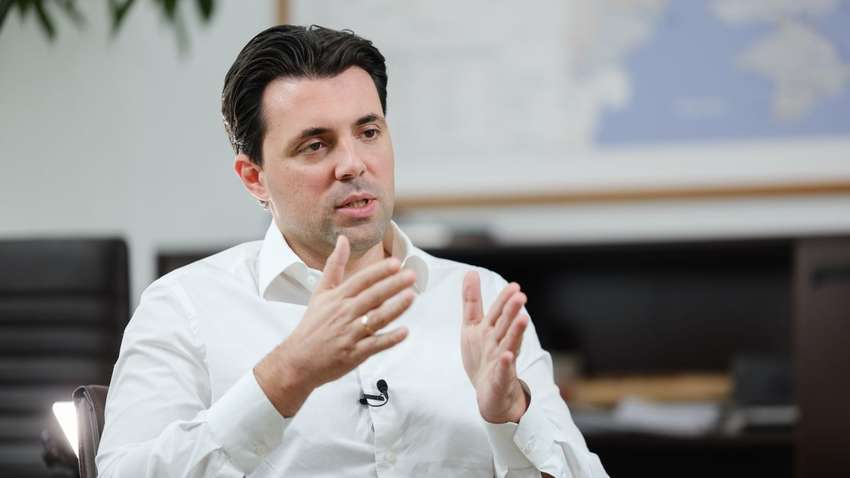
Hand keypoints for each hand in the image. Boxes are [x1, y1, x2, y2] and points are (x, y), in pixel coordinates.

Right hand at [254, 235, 415, 416]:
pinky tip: (404, 331)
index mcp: (337, 298)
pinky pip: (375, 345)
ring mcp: (349, 334)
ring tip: (411, 297)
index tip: (396, 263)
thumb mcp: (320, 292)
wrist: (298, 360)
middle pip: (372, 296)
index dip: (379, 271)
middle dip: (393, 285)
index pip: (361, 280)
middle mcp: (344, 314)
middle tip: (411, 275)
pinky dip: (390, 339)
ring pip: (376, 319)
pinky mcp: (354, 354)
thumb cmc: (312, 326)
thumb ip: (334, 266)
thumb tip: (343, 240)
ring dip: (395, 308)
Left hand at [461, 271, 529, 423]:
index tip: (514, 286)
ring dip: (516, 332)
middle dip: (512, 310)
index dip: (504, 299)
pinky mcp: (500, 379)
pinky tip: (507, 357)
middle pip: (505, 324)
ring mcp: (501, 361)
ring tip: (523, 319)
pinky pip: (503, 372)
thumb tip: (471, 272)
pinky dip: (505, 365)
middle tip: (520, 296)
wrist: (492, 394)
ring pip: (509, 344)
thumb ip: (472, 301)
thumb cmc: (484, 357)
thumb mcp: (473, 327)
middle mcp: (498, 343)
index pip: (498, 312)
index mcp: (491, 330)